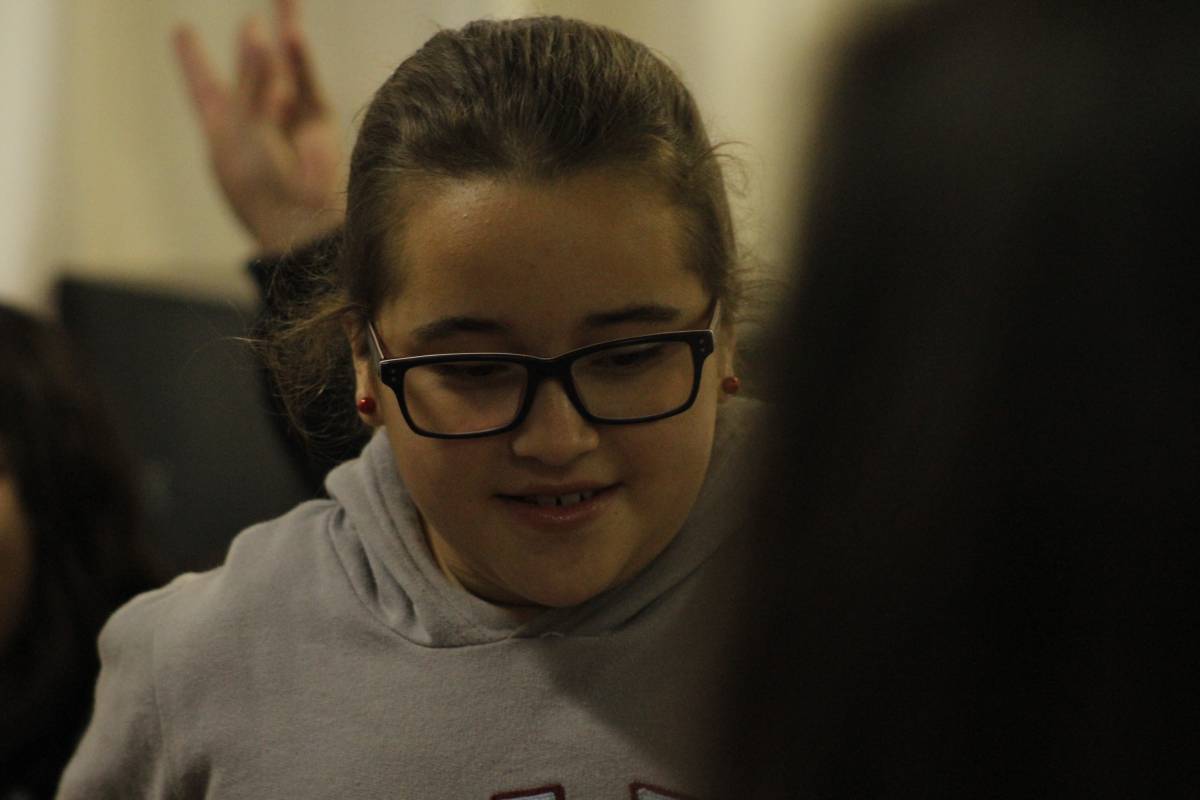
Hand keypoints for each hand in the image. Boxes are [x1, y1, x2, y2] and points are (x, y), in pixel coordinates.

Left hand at [173, 0, 343, 252]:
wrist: (299, 219)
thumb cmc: (258, 183)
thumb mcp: (241, 126)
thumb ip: (250, 77)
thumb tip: (254, 27)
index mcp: (223, 128)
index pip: (205, 86)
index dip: (193, 59)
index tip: (181, 31)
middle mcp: (257, 120)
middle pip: (253, 70)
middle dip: (254, 41)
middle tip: (254, 15)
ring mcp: (290, 120)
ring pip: (287, 69)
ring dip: (286, 33)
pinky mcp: (319, 122)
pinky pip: (307, 82)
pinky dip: (301, 58)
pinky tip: (292, 33)